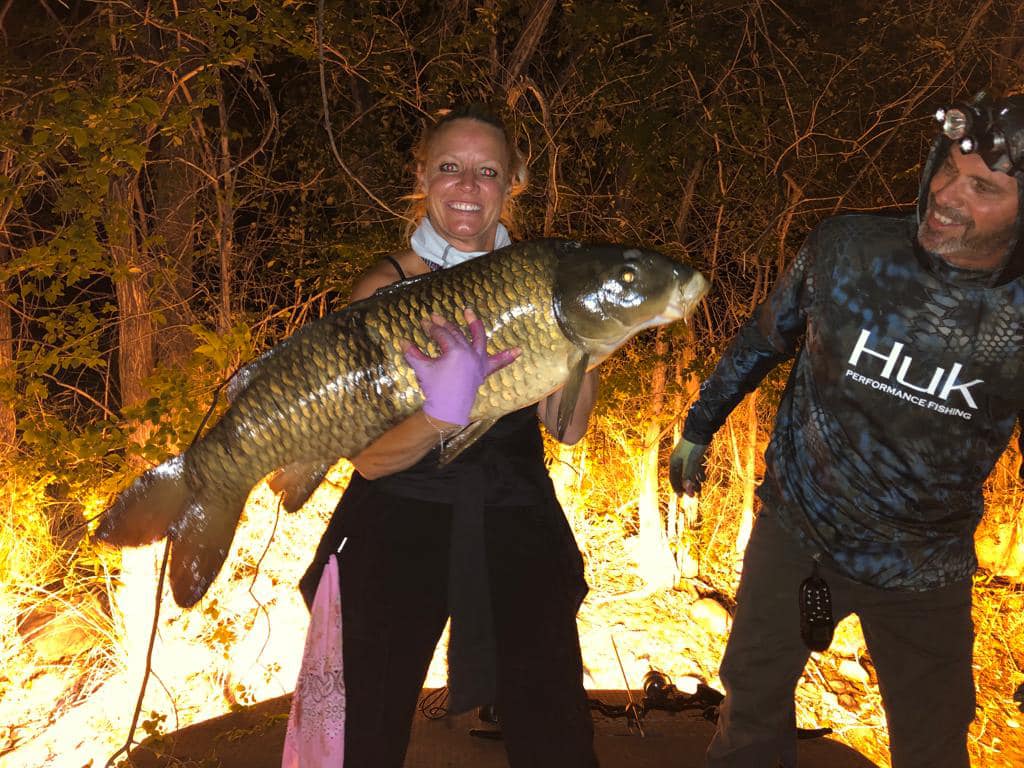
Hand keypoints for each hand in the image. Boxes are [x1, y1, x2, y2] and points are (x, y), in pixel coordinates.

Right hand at [403, 308, 518, 425]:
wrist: (447, 409)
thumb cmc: (434, 388)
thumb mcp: (423, 369)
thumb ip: (413, 354)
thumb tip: (401, 341)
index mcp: (455, 351)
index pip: (441, 334)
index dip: (430, 328)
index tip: (422, 323)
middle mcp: (469, 353)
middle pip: (456, 333)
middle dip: (444, 324)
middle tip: (433, 318)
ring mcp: (478, 361)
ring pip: (478, 338)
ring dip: (475, 324)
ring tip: (469, 311)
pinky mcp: (483, 371)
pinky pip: (498, 363)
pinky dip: (507, 357)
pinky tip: (519, 351)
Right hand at [669, 438, 708, 496]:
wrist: (701, 429)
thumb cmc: (694, 446)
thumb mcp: (691, 462)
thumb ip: (689, 477)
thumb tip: (688, 492)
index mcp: (674, 462)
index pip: (673, 478)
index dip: (677, 488)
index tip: (682, 497)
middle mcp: (678, 460)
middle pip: (681, 477)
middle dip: (687, 486)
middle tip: (694, 494)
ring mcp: (686, 457)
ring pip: (688, 473)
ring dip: (694, 481)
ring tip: (700, 488)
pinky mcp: (693, 454)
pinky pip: (694, 467)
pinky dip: (698, 473)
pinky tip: (703, 478)